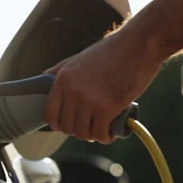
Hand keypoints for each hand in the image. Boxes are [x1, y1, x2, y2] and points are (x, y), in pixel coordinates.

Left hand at [45, 31, 161, 143]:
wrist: (138, 45)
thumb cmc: (113, 51)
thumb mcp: (78, 57)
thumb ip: (60, 70)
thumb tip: (44, 78)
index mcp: (63, 78)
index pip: (51, 113)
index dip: (60, 124)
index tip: (70, 125)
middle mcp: (73, 91)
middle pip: (68, 127)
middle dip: (80, 130)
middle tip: (91, 126)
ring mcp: (89, 100)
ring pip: (84, 133)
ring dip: (93, 135)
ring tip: (102, 129)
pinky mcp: (107, 108)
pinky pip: (100, 134)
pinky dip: (106, 137)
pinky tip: (110, 132)